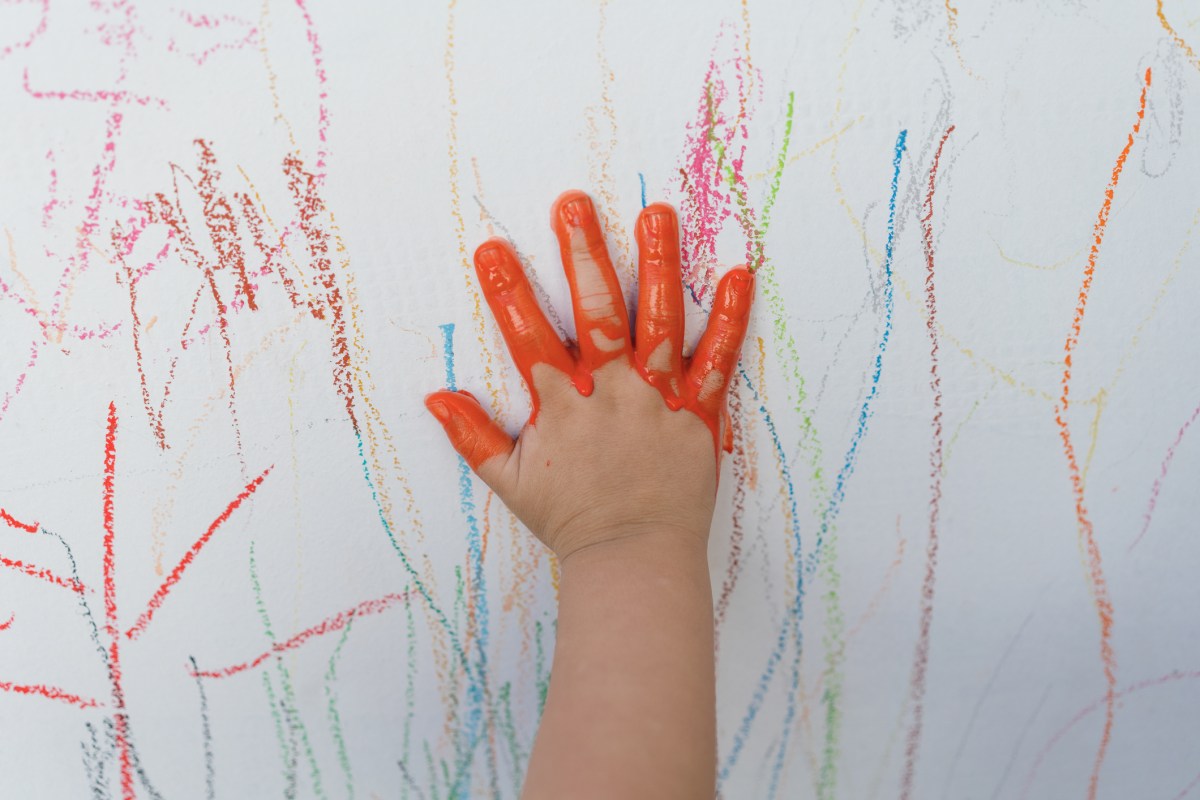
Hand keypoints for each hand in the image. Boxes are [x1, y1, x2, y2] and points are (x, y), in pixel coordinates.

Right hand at [425, 190, 753, 562]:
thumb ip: (473, 436)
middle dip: (584, 255)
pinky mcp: (698, 414)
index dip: (508, 292)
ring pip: (659, 322)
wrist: (634, 557)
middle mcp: (611, 391)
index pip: (527, 337)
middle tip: (575, 203)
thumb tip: (436, 397)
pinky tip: (738, 275)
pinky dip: (729, 320)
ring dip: (658, 265)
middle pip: (596, 312)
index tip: (493, 249)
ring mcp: (657, 398)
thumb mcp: (511, 481)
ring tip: (658, 214)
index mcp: (563, 404)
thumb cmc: (573, 520)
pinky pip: (717, 362)